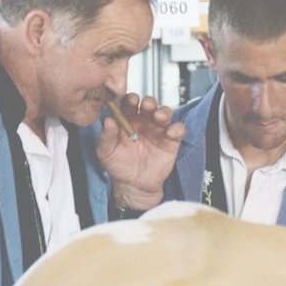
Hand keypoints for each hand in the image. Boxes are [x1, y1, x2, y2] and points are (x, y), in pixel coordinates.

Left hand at [96, 93, 185, 211]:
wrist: (135, 185)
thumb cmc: (120, 166)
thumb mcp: (106, 152)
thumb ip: (106, 136)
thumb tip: (107, 120)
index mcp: (127, 120)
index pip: (129, 103)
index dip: (130, 99)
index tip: (129, 100)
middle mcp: (143, 121)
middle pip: (149, 104)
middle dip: (149, 102)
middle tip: (147, 105)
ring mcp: (158, 129)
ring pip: (165, 112)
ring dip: (163, 111)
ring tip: (159, 117)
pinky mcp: (171, 140)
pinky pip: (178, 129)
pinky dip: (177, 128)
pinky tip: (170, 133)